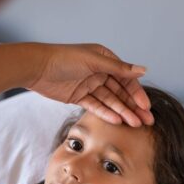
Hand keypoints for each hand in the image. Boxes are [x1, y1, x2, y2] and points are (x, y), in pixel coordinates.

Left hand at [26, 43, 154, 126]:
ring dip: (122, 112)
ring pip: (109, 101)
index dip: (137, 93)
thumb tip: (144, 70)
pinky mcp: (78, 96)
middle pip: (120, 92)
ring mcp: (89, 85)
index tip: (146, 107)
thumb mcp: (93, 61)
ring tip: (134, 125)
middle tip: (146, 121)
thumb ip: (118, 68)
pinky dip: (105, 113)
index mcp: (105, 60)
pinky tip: (116, 121)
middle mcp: (99, 72)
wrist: (37, 68)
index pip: (126, 79)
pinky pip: (95, 106)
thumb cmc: (64, 59)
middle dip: (133, 106)